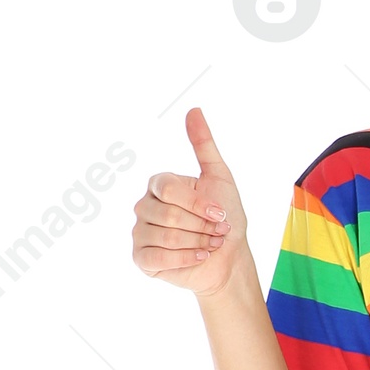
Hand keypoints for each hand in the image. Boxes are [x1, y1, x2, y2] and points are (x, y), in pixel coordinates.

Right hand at [131, 106, 250, 296]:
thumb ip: (204, 145)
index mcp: (159, 184)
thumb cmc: (225, 219)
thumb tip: (194, 110)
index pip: (169, 189)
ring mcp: (140, 232)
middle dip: (202, 226)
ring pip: (166, 237)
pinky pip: (157, 258)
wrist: (229, 259)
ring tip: (210, 244)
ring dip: (198, 242)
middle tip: (217, 232)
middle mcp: (144, 206)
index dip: (198, 204)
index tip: (220, 213)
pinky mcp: (142, 259)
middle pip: (168, 215)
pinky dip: (185, 259)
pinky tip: (200, 257)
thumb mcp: (219, 177)